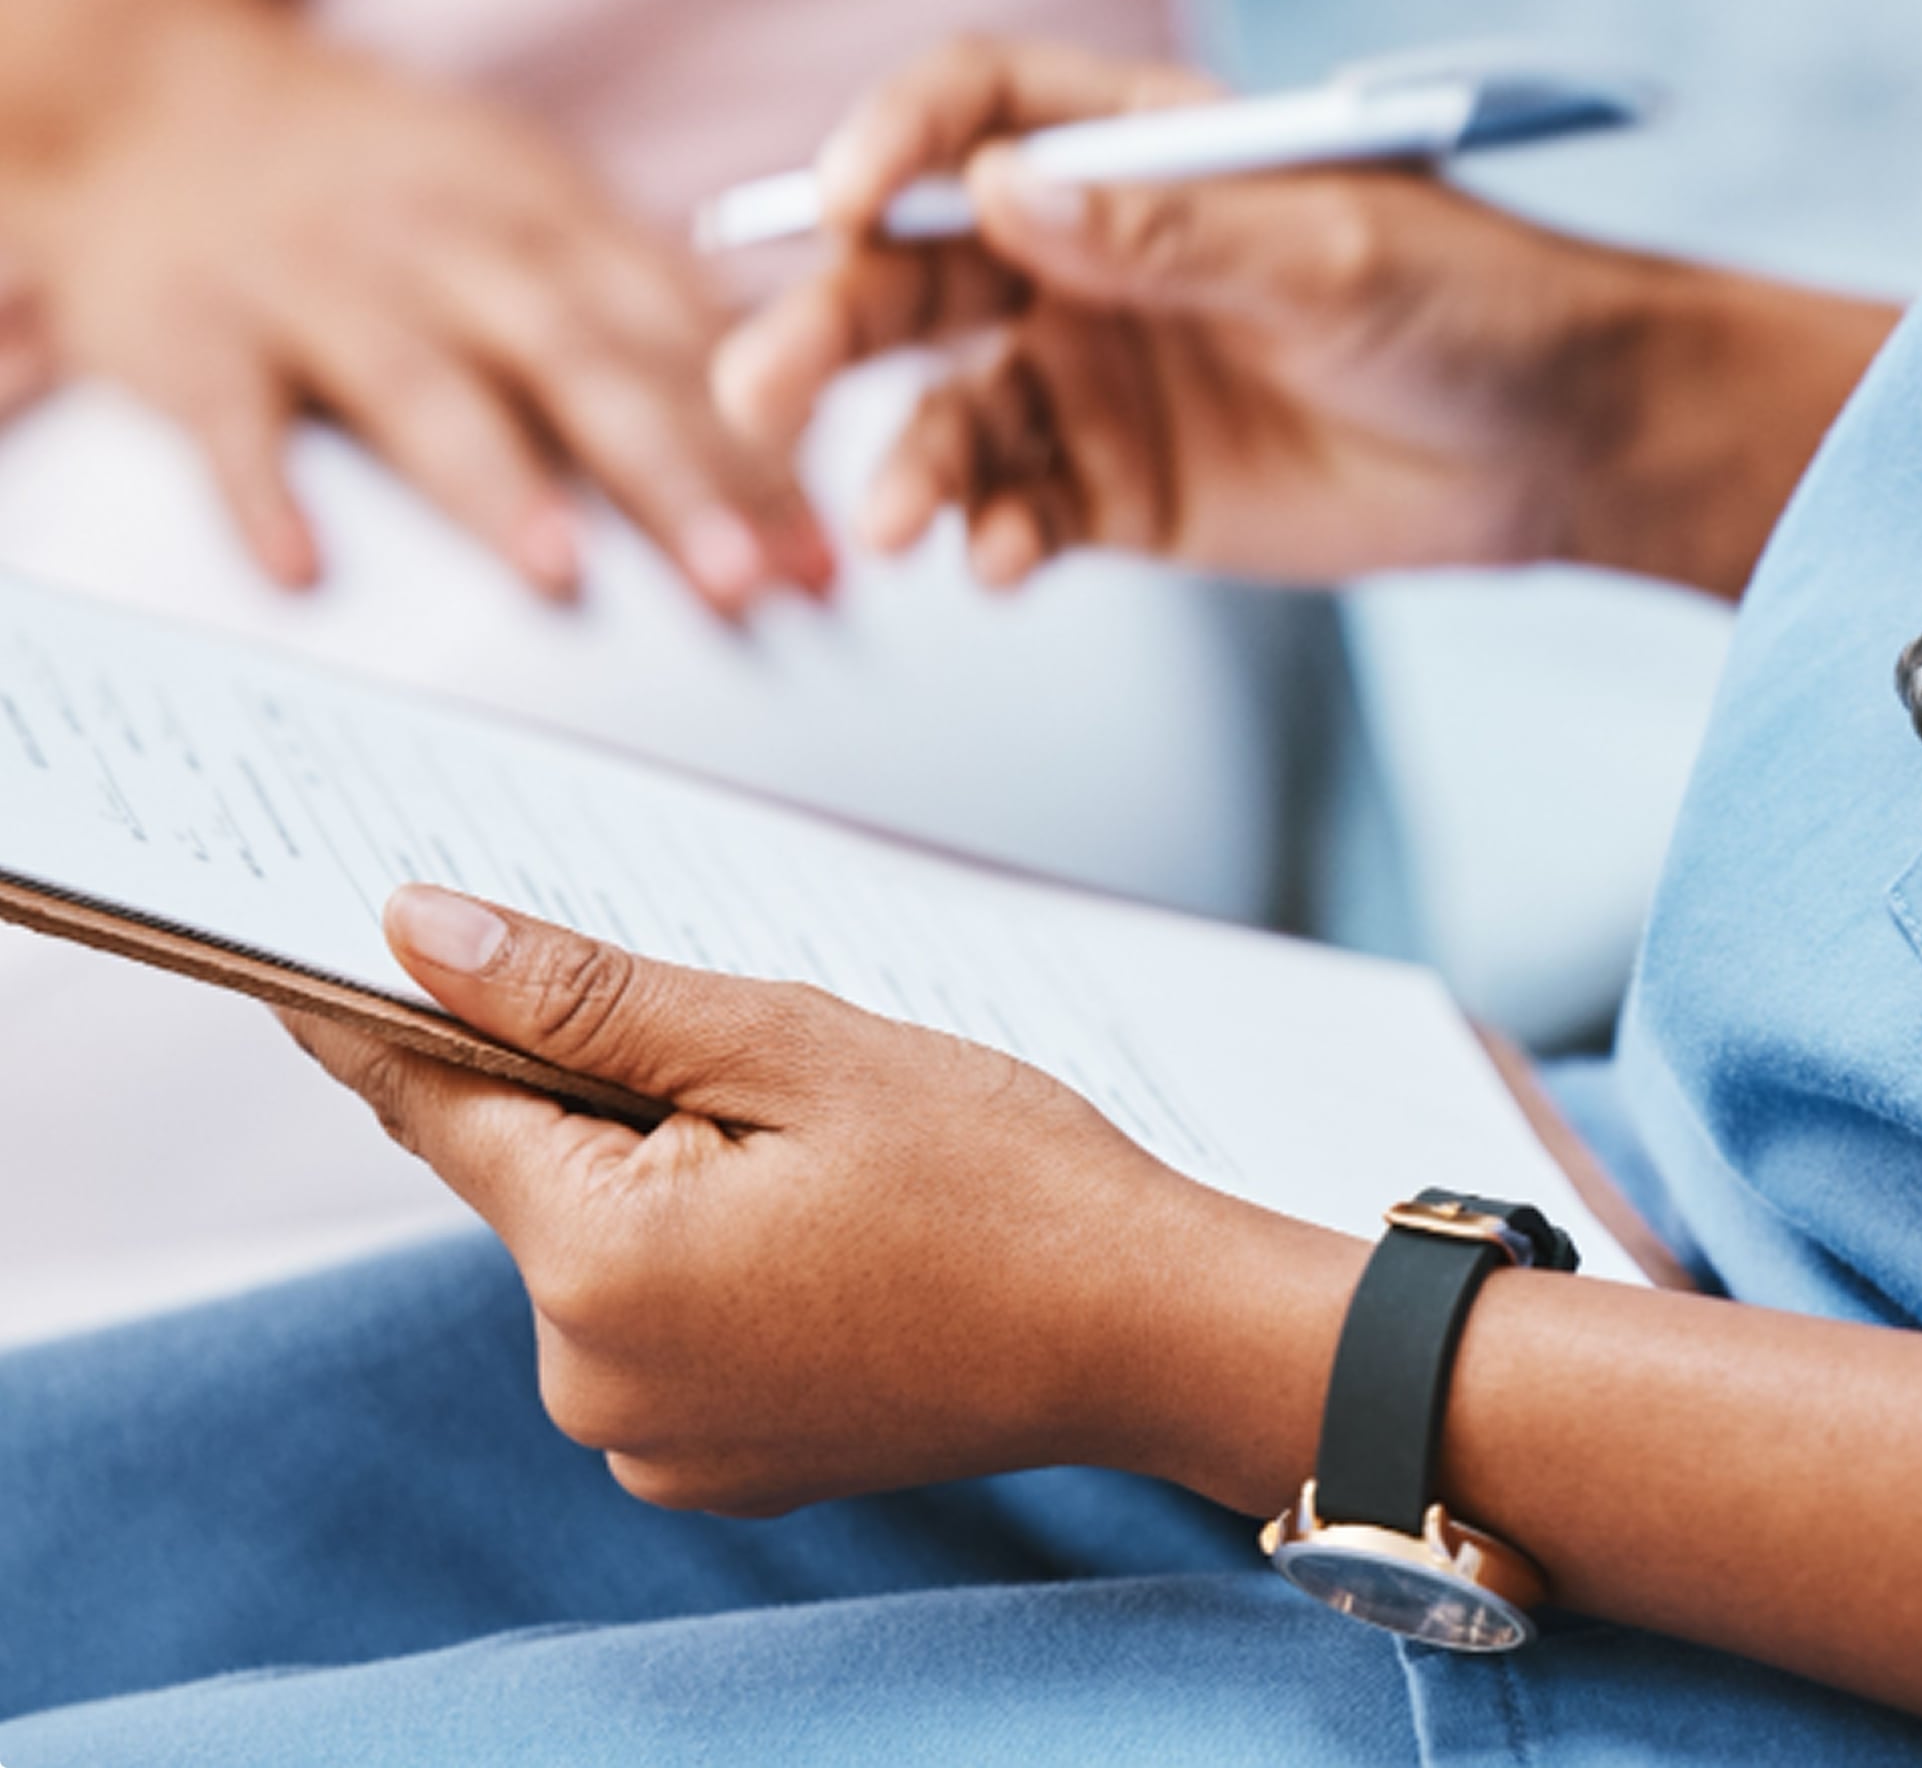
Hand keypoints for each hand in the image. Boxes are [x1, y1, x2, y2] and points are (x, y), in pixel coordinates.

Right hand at [0, 0, 829, 610]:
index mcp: (546, 214)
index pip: (678, 338)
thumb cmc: (382, 178)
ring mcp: (319, 282)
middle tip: (751, 579)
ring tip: (564, 574)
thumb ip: (641, 295)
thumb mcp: (524, 196)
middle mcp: (448, 242)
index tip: (827, 544)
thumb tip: (791, 403)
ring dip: (496, 482)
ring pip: (421, 387)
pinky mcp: (193, 327)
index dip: (760, 441)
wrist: (156, 95)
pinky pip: (231, 415)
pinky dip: (263, 490)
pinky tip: (303, 570)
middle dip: (673, 473)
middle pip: (579, 363)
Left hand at [290, 886, 1354, 1515]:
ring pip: (603, 1240)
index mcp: (599, 1271)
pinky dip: (709, 1247)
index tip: (305, 950)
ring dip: (670, 1167)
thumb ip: (582, 995)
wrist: (1143, 1325)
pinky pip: (659, 1317)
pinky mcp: (713, 1460)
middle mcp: (593, 1384)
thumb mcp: (786, 1041)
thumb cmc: (995, 1172)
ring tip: (825, 1146)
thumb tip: (417, 933)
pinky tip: (827, 1218)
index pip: (437, 1105)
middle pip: (536, 1172)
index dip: (381, 1013)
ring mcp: (654, 1442)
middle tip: (754, 1046)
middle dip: (610, 1087)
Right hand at [715, 37, 1898, 597]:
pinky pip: (1017, 508)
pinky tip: (999, 564)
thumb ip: (1168, 235)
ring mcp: (1094, 373)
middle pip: (911, 268)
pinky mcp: (1118, 488)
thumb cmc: (1472, 300)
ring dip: (899, 459)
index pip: (970, 112)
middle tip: (764, 388)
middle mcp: (1085, 254)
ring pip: (944, 404)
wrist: (1557, 443)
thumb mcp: (1333, 253)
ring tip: (889, 526)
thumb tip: (1002, 194)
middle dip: (830, 323)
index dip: (890, 142)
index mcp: (1132, 148)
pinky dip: (989, 536)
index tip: (840, 203)